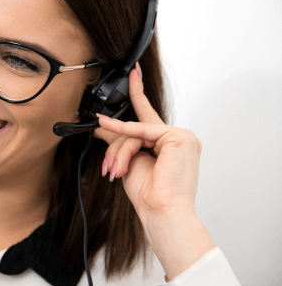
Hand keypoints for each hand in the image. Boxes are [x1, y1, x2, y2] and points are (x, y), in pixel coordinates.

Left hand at [93, 62, 202, 219]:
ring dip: (121, 153)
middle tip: (110, 167)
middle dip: (118, 148)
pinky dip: (124, 135)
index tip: (132, 73)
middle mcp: (180, 138)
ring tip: (117, 171)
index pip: (148, 117)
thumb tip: (103, 126)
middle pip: (137, 129)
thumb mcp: (129, 162)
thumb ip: (120, 141)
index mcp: (171, 145)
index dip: (138, 93)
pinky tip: (110, 129)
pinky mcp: (180, 137)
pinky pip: (142, 131)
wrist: (163, 213)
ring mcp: (183, 137)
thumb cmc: (150, 195)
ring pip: (137, 132)